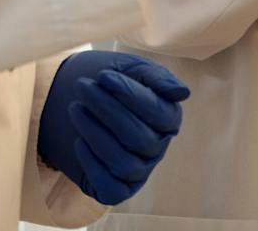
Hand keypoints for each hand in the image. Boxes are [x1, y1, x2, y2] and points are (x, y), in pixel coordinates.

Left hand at [37, 50, 188, 204]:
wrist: (82, 99)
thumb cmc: (113, 82)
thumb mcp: (133, 70)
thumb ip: (157, 78)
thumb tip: (182, 94)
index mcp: (168, 119)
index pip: (159, 113)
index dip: (130, 94)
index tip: (103, 76)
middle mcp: (157, 148)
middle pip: (139, 138)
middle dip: (107, 109)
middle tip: (82, 87)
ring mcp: (138, 171)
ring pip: (124, 163)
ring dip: (95, 133)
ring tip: (75, 108)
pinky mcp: (117, 188)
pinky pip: (111, 188)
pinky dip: (93, 165)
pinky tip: (79, 141)